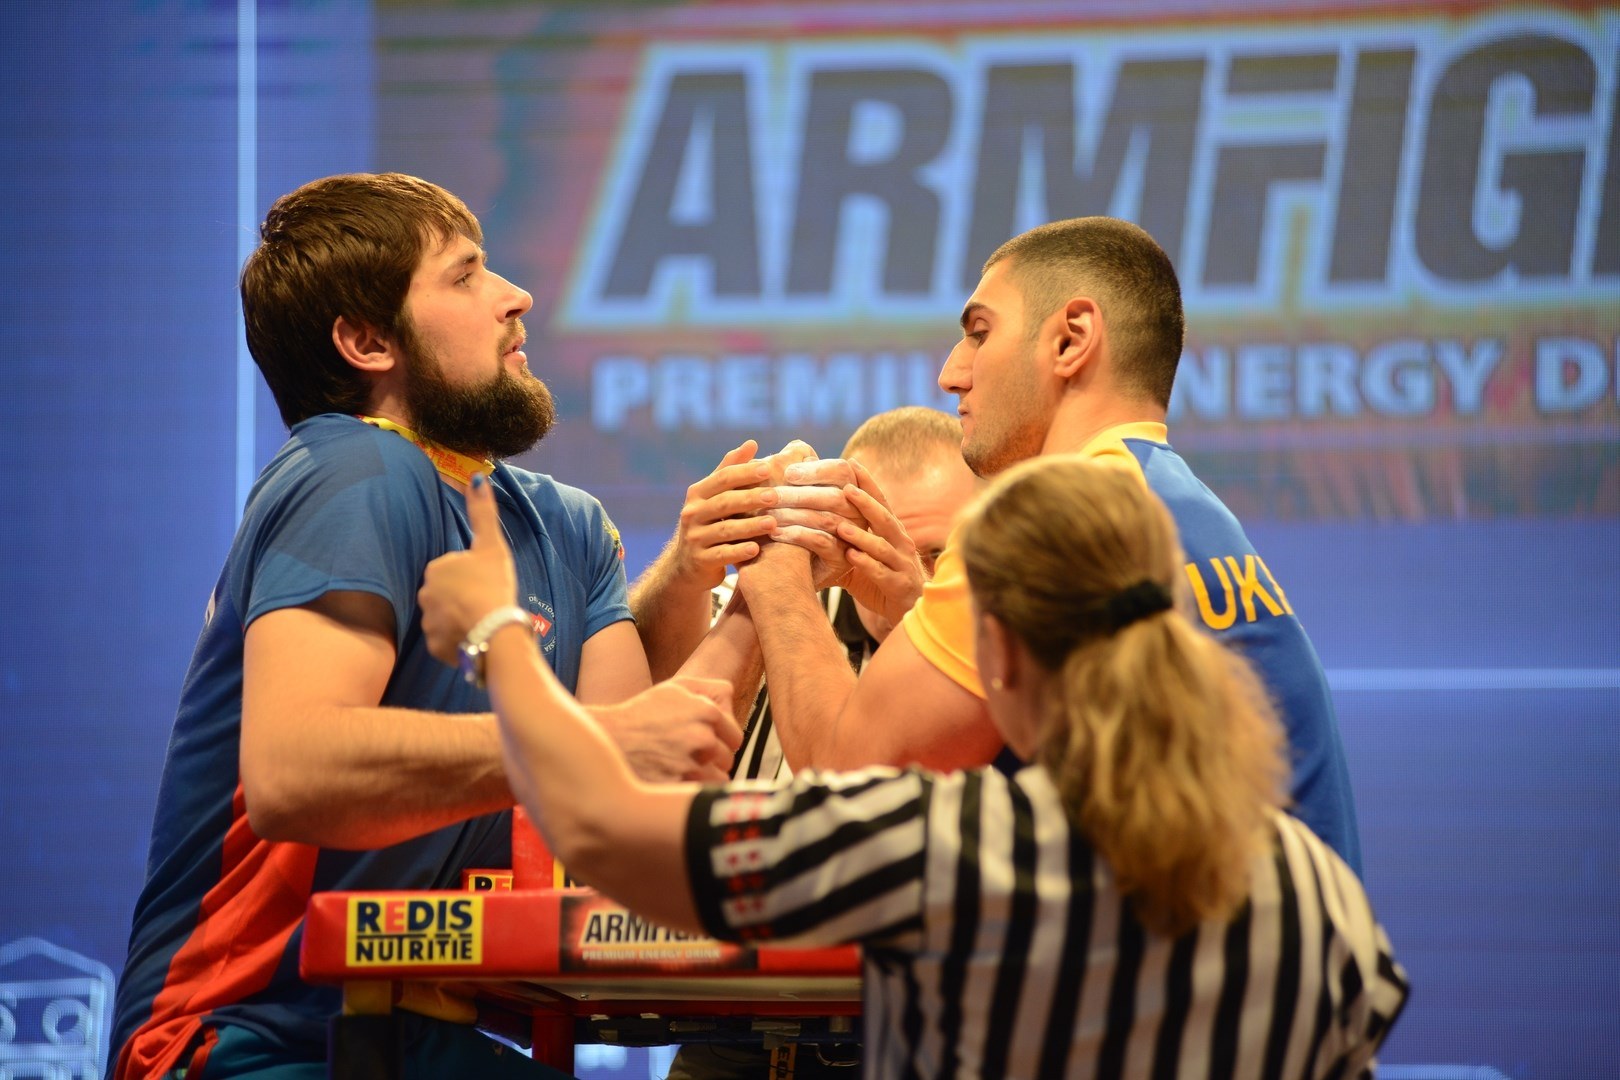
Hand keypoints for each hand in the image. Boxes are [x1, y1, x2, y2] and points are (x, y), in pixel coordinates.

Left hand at [419, 473, 517, 665]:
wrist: (494, 630)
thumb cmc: (493, 584)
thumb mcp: (491, 545)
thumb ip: (483, 512)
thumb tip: (477, 476)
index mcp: (436, 568)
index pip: (452, 570)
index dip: (471, 576)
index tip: (485, 582)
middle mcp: (425, 594)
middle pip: (446, 594)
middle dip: (462, 598)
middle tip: (485, 602)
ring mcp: (428, 623)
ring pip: (445, 618)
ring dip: (460, 620)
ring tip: (481, 622)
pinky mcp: (434, 646)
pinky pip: (446, 641)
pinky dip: (458, 640)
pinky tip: (475, 637)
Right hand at [589, 676, 742, 783]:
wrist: (608, 737)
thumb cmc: (642, 713)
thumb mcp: (675, 688)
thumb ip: (709, 689)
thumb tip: (731, 695)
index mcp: (706, 711)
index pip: (735, 737)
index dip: (723, 742)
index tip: (708, 744)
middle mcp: (701, 736)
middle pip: (728, 759)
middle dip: (714, 760)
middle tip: (693, 757)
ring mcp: (689, 762)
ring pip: (719, 780)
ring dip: (706, 778)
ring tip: (684, 770)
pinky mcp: (676, 785)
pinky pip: (699, 794)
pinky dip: (690, 790)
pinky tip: (674, 779)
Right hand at [665, 440, 779, 590]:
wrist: (687, 564)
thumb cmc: (709, 522)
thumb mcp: (715, 496)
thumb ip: (731, 470)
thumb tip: (752, 442)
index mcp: (698, 493)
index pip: (722, 477)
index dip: (745, 472)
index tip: (768, 469)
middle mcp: (692, 513)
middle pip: (724, 502)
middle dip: (750, 498)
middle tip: (775, 496)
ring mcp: (695, 538)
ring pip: (725, 529)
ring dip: (750, 526)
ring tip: (773, 523)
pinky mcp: (700, 560)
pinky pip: (721, 555)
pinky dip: (739, 552)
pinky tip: (756, 549)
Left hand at [767, 456, 866, 587]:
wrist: (794, 572)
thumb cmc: (793, 524)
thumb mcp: (796, 496)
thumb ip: (797, 471)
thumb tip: (795, 445)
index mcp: (851, 489)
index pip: (841, 471)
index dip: (816, 469)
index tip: (789, 473)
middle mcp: (859, 512)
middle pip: (834, 497)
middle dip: (799, 495)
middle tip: (770, 496)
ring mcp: (854, 537)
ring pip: (826, 519)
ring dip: (794, 515)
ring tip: (767, 515)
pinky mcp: (843, 560)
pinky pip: (822, 543)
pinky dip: (797, 535)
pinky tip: (774, 534)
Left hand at [830, 460, 925, 628]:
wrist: (911, 610)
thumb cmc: (882, 578)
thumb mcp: (866, 553)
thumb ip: (846, 536)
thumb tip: (812, 515)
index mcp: (891, 531)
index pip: (880, 502)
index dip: (868, 483)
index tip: (851, 463)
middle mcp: (900, 543)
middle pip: (883, 518)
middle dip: (865, 503)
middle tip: (846, 489)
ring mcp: (901, 564)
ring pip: (882, 546)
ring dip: (861, 535)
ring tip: (841, 526)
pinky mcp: (898, 585)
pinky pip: (882, 573)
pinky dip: (867, 565)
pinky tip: (852, 557)